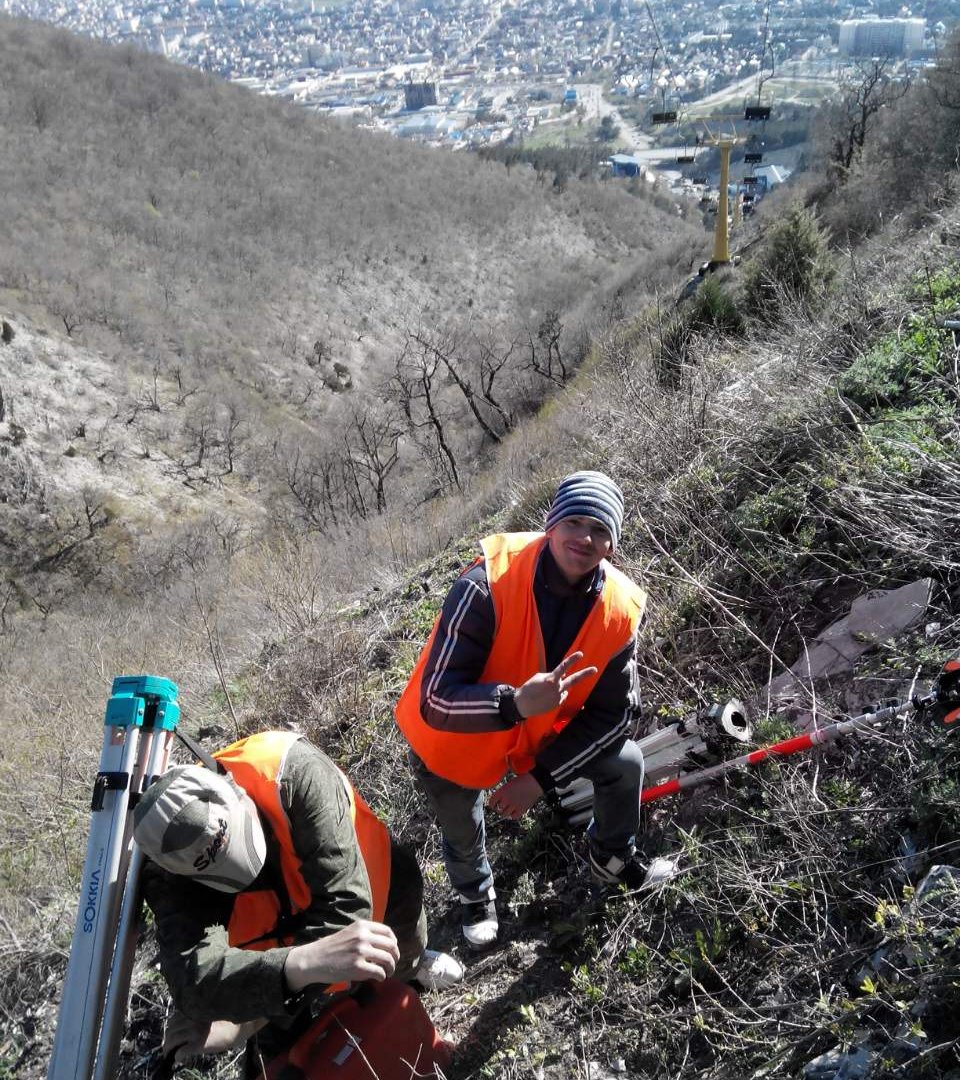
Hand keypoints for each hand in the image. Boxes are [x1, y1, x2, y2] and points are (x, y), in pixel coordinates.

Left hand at [163, 1012, 264, 1059]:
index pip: (174, 1018)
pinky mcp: (199, 1044)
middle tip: (168, 1046)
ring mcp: (195, 1031)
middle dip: (167, 1039)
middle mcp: (192, 1018)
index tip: (171, 1033)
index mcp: (195, 1009)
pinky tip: (179, 1058)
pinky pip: (181, 1051)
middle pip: (171, 1029)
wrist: (241, 1025)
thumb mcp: (211, 1011)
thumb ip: (198, 1013)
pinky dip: (177, 1056)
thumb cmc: (229, 1017)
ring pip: (173, 1040)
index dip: (170, 1027)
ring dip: (168, 1048)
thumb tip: (187, 1022)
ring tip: (169, 1053)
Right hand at [284, 920, 399, 992]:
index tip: (393, 950)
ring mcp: (360, 951)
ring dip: (391, 968)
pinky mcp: (357, 967)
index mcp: (362, 926)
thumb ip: (366, 935)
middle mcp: (363, 936)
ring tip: (387, 972)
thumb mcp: (350, 932)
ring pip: (387, 959)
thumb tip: (386, 945)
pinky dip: (382, 976)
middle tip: (392, 964)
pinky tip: (379, 978)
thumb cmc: (332, 947)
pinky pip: (379, 972)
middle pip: (390, 945)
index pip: (387, 931)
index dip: (394, 942)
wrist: (314, 959)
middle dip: (395, 956)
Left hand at [489, 773, 543, 819]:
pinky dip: (513, 815)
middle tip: (502, 807)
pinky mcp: (521, 810)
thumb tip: (498, 800)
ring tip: (508, 810)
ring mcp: (514, 805)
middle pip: (498, 809)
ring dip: (505, 812)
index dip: (492, 804)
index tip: (493, 805)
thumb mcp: (509, 784)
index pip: (491, 802)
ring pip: (505, 814)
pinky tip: (514, 811)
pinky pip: (514, 817)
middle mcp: (506, 799)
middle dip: (499, 808)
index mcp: (502, 791)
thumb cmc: (522, 781)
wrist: (534, 782)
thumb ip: (502, 792)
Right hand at [514, 651, 597, 718]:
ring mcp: (558, 697)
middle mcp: (557, 688)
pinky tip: (546, 697)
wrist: (523, 704)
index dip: (572, 659)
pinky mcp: (558, 704)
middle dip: (585, 674)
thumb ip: (552, 675)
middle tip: (594, 669)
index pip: (564, 667)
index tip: (581, 654)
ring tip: (545, 691)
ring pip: (565, 689)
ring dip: (559, 687)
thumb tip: (563, 675)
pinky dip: (556, 694)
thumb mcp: (539, 677)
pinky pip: (561, 696)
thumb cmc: (529, 688)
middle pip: (574, 680)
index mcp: (551, 679)